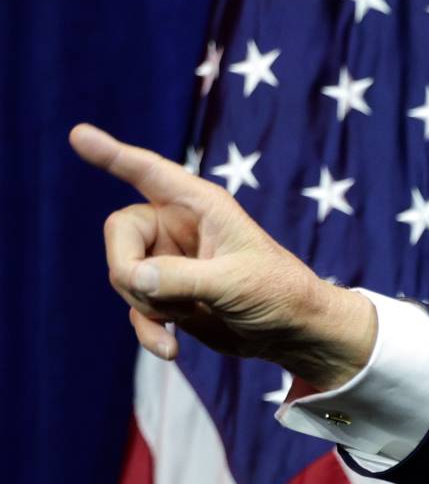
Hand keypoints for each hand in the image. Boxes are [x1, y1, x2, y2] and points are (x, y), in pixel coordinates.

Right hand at [72, 124, 375, 390]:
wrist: (294, 333)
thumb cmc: (280, 293)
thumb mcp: (235, 284)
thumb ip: (183, 279)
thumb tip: (132, 276)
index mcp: (201, 206)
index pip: (149, 173)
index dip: (112, 154)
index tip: (79, 134)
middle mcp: (179, 227)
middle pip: (120, 233)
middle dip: (128, 269)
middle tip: (156, 298)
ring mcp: (170, 261)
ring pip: (124, 275)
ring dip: (148, 305)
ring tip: (192, 315)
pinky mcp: (168, 294)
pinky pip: (136, 307)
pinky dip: (148, 329)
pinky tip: (169, 349)